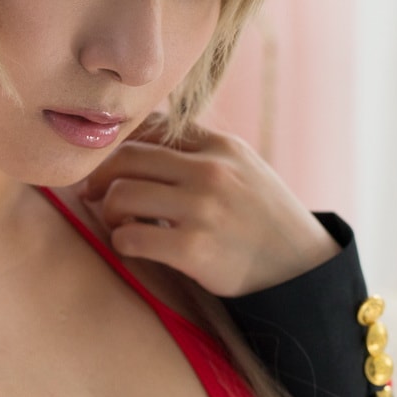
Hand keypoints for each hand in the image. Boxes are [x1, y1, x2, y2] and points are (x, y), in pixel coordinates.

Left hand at [78, 113, 339, 297]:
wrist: (302, 269)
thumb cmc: (261, 217)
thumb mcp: (242, 168)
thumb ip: (199, 150)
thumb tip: (140, 133)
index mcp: (221, 146)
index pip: (150, 127)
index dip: (120, 145)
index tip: (110, 165)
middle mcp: (211, 171)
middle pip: (125, 157)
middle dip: (99, 176)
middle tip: (93, 193)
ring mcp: (203, 209)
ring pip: (120, 194)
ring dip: (109, 211)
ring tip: (119, 223)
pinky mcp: (194, 248)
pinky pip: (130, 238)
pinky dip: (121, 242)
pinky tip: (133, 246)